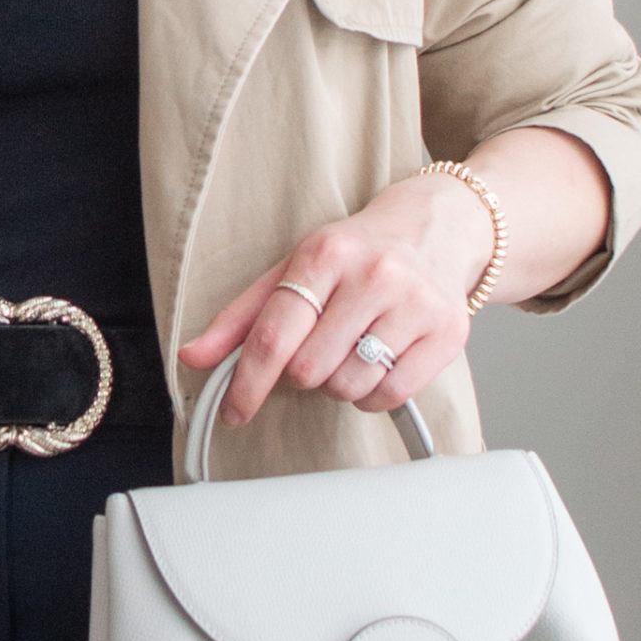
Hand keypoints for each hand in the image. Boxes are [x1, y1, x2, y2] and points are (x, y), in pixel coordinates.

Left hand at [177, 172, 494, 424]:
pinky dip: (373, 394)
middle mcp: (374, 275)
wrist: (435, 229)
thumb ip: (240, 318)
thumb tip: (192, 357)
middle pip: (309, 370)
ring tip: (350, 350)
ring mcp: (416, 304)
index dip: (247, 383)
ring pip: (349, 387)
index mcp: (325, 255)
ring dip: (338, 384)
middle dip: (302, 374)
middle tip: (317, 349)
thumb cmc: (355, 254)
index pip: (274, 335)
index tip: (234, 411)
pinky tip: (376, 363)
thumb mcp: (292, 270)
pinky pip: (391, 395)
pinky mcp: (448, 333)